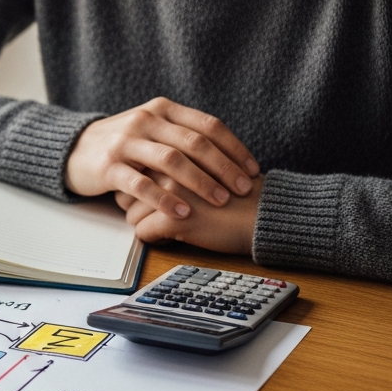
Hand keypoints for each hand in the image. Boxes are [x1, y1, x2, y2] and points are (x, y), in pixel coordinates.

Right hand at [65, 97, 259, 219]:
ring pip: (171, 160)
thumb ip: (183, 135)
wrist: (74, 150)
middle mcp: (145, 120)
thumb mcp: (152, 130)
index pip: (207, 124)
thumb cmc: (123, 145)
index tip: (253, 169)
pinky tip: (182, 212)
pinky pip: (141, 183)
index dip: (234, 147)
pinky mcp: (108, 165)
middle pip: (194, 142)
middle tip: (244, 188)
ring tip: (220, 200)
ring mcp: (125, 142)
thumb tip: (230, 158)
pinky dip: (164, 198)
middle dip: (224, 167)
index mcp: (162, 110)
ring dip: (200, 182)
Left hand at [118, 176, 261, 254]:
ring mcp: (168, 194)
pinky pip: (143, 233)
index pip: (134, 169)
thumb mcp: (204, 165)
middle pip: (128, 190)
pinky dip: (155, 238)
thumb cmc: (237, 192)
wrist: (263, 213)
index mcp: (174, 152)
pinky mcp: (172, 220)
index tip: (155, 196)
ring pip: (132, 213)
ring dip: (146, 222)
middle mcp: (166, 170)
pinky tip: (173, 237)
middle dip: (138, 204)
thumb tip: (150, 176)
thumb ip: (178, 163)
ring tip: (168, 226)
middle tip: (159, 212)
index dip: (142, 186)